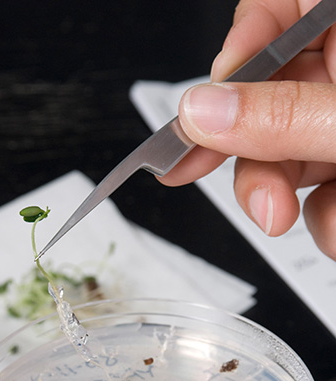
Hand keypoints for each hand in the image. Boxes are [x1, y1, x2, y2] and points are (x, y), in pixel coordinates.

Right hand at [160, 0, 335, 259]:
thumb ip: (281, 116)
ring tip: (318, 218)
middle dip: (254, 160)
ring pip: (285, 157)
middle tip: (254, 197)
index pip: (273, 12)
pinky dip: (322, 218)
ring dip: (285, 202)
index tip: (212, 106)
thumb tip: (201, 113)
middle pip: (263, 101)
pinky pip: (315, 191)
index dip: (237, 55)